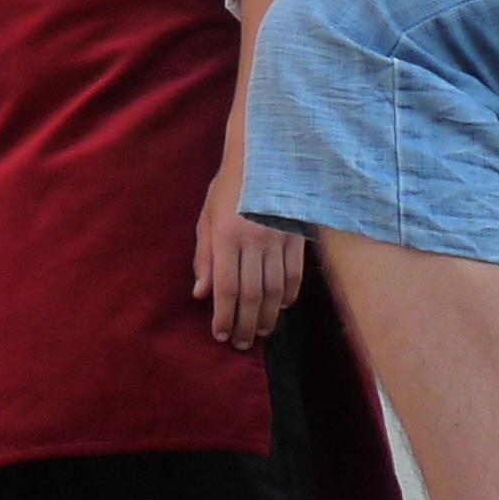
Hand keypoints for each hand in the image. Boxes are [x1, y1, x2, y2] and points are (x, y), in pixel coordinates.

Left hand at [193, 149, 305, 349]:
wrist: (266, 155)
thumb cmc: (229, 187)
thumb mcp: (207, 216)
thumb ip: (204, 256)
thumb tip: (200, 293)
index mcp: (226, 235)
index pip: (224, 286)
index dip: (223, 315)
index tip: (220, 334)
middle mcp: (253, 240)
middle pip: (251, 295)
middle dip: (245, 324)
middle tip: (241, 343)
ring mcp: (279, 239)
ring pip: (275, 290)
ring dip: (268, 317)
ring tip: (261, 333)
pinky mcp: (298, 237)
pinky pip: (295, 275)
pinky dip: (289, 296)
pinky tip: (282, 308)